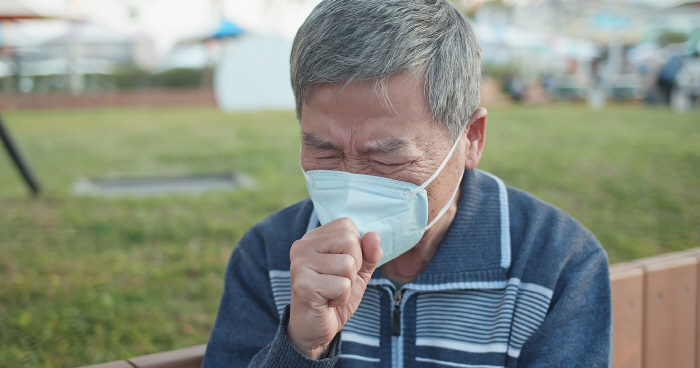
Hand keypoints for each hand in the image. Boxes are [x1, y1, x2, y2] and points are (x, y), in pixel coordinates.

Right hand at [287, 217, 381, 358]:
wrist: (315, 329)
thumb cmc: (334, 296)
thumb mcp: (358, 272)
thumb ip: (369, 254)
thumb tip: (374, 235)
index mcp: (313, 238)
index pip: (346, 226)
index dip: (356, 249)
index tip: (341, 267)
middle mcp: (302, 246)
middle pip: (349, 240)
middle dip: (354, 266)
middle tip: (338, 281)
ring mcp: (300, 264)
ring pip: (348, 264)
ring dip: (348, 285)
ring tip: (332, 292)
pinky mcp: (303, 285)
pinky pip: (342, 285)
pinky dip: (342, 298)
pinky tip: (328, 302)